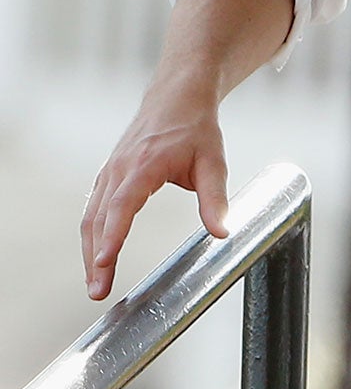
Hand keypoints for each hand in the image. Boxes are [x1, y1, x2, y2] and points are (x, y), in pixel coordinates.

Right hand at [81, 76, 228, 300]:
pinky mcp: (107, 175)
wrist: (177, 97)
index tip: (104, 262)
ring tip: (95, 284)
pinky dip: (91, 235)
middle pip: (98, 219)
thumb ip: (215, 199)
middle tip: (98, 291)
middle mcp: (119, 169)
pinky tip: (95, 257)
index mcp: (144, 165)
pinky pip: (92, 209)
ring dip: (89, 252)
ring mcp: (109, 171)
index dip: (113, 236)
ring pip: (90, 217)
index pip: (122, 206)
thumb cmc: (196, 129)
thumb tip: (223, 233)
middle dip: (96, 257)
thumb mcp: (213, 162)